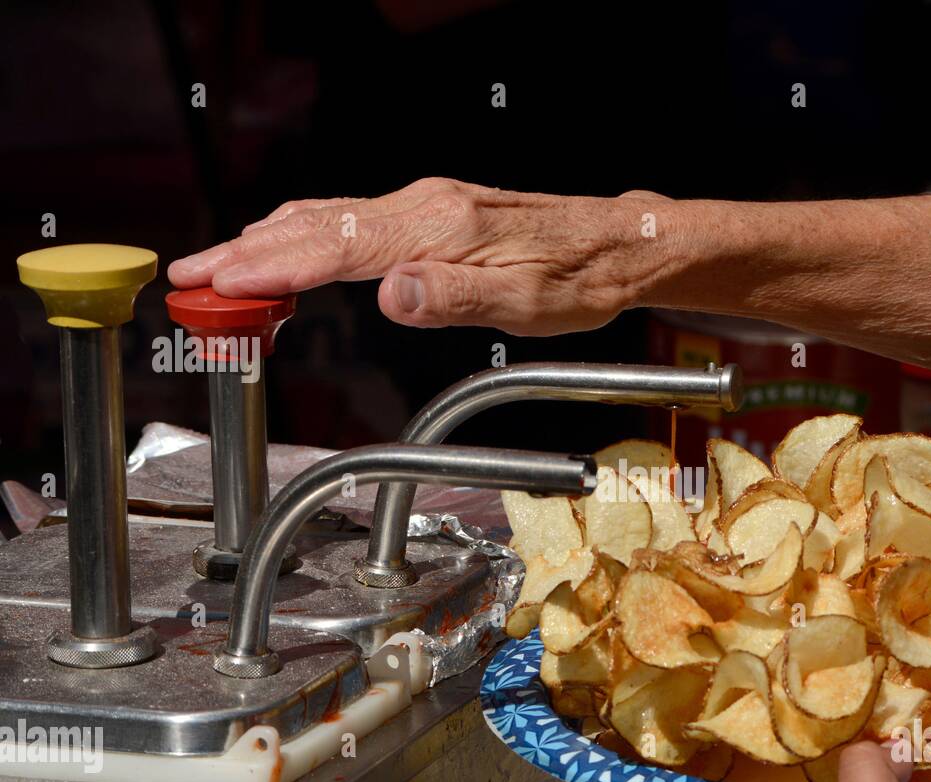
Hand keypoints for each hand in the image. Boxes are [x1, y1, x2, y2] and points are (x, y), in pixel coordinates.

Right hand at [167, 179, 669, 334]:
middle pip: (317, 226)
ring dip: (267, 239)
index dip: (272, 268)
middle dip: (246, 251)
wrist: (619, 245)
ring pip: (328, 216)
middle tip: (188, 275)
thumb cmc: (579, 280)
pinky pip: (351, 219)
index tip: (219, 282)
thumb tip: (392, 294)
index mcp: (440, 231)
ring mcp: (426, 206)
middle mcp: (425, 208)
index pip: (337, 249)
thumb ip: (454, 297)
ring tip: (218, 264)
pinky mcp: (433, 213)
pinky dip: (305, 233)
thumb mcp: (527, 303)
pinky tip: (288, 243)